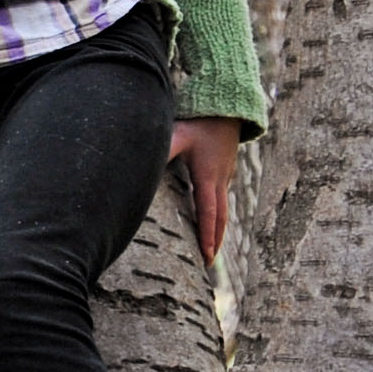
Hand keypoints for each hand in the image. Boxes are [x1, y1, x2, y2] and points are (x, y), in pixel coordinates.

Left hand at [166, 117, 239, 262]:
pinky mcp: (224, 171)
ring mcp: (225, 176)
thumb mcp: (178, 134)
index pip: (208, 213)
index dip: (208, 236)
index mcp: (208, 177)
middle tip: (208, 264)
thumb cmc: (201, 121)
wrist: (228, 108)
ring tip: (212, 250)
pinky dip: (218, 216)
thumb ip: (164, 149)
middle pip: (220, 218)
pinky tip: (212, 222)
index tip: (207, 258)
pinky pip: (221, 199)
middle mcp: (220, 180)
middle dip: (215, 242)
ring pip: (222, 210)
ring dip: (218, 231)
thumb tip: (144, 164)